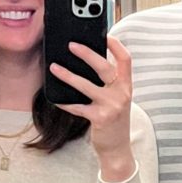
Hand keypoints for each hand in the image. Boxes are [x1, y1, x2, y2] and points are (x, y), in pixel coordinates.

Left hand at [49, 36, 136, 176]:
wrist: (117, 148)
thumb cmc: (114, 120)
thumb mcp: (118, 99)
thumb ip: (109, 83)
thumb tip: (87, 63)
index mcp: (127, 85)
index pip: (126, 59)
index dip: (116, 45)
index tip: (105, 34)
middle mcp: (122, 93)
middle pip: (105, 67)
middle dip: (87, 54)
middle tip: (71, 45)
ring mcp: (112, 106)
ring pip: (86, 85)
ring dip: (68, 75)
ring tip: (54, 68)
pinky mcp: (100, 118)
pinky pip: (78, 107)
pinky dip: (65, 103)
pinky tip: (56, 99)